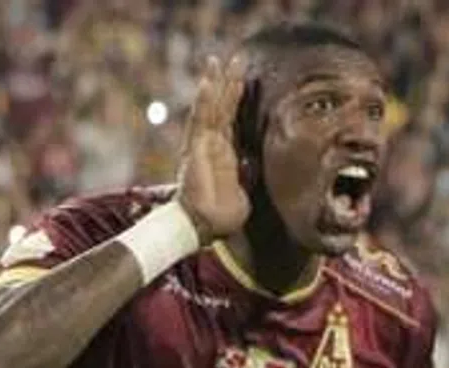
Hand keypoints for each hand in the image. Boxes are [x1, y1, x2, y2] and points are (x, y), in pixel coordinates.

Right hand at [176, 55, 249, 245]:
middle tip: (237, 58)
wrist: (204, 227)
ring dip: (215, 84)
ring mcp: (203, 146)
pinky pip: (200, 122)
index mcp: (225, 154)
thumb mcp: (246, 193)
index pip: (231, 119)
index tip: (244, 77)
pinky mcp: (195, 150)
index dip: (237, 98)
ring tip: (218, 60)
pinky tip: (207, 83)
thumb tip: (254, 162)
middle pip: (221, 108)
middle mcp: (213, 145)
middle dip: (229, 83)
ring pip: (210, 109)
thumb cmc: (222, 217)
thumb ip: (249, 175)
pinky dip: (203, 102)